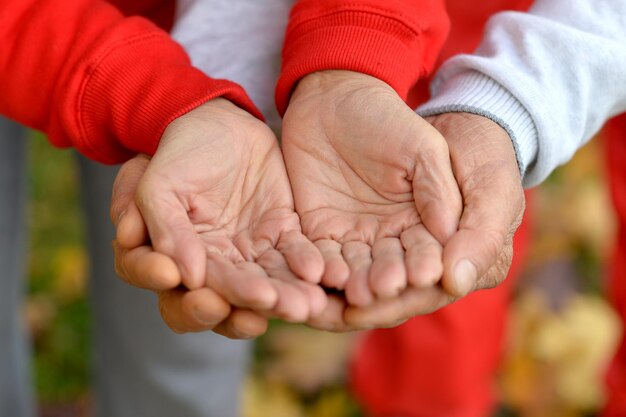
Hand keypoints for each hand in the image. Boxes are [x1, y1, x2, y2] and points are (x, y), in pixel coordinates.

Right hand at [112, 98, 326, 330]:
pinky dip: (307, 264)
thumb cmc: (179, 154)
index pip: (182, 296)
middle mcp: (216, 266)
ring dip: (287, 295)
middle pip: (231, 298)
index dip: (194, 305)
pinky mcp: (281, 233)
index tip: (209, 301)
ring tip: (305, 305)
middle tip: (266, 304)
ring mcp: (251, 253)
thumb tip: (185, 278)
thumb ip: (167, 231)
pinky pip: (295, 254)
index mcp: (177, 263)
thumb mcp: (160, 186)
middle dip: (250, 302)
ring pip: (269, 282)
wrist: (217, 121)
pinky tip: (318, 273)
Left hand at [282, 70, 461, 306]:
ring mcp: (353, 238)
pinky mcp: (318, 233)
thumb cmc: (390, 119)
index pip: (429, 253)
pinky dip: (319, 267)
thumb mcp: (424, 149)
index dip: (426, 264)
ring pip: (354, 270)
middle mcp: (389, 238)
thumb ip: (439, 190)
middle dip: (387, 281)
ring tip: (353, 293)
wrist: (338, 99)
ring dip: (354, 283)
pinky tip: (320, 275)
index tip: (425, 275)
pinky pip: (318, 257)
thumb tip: (449, 232)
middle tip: (382, 291)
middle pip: (390, 270)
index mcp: (423, 223)